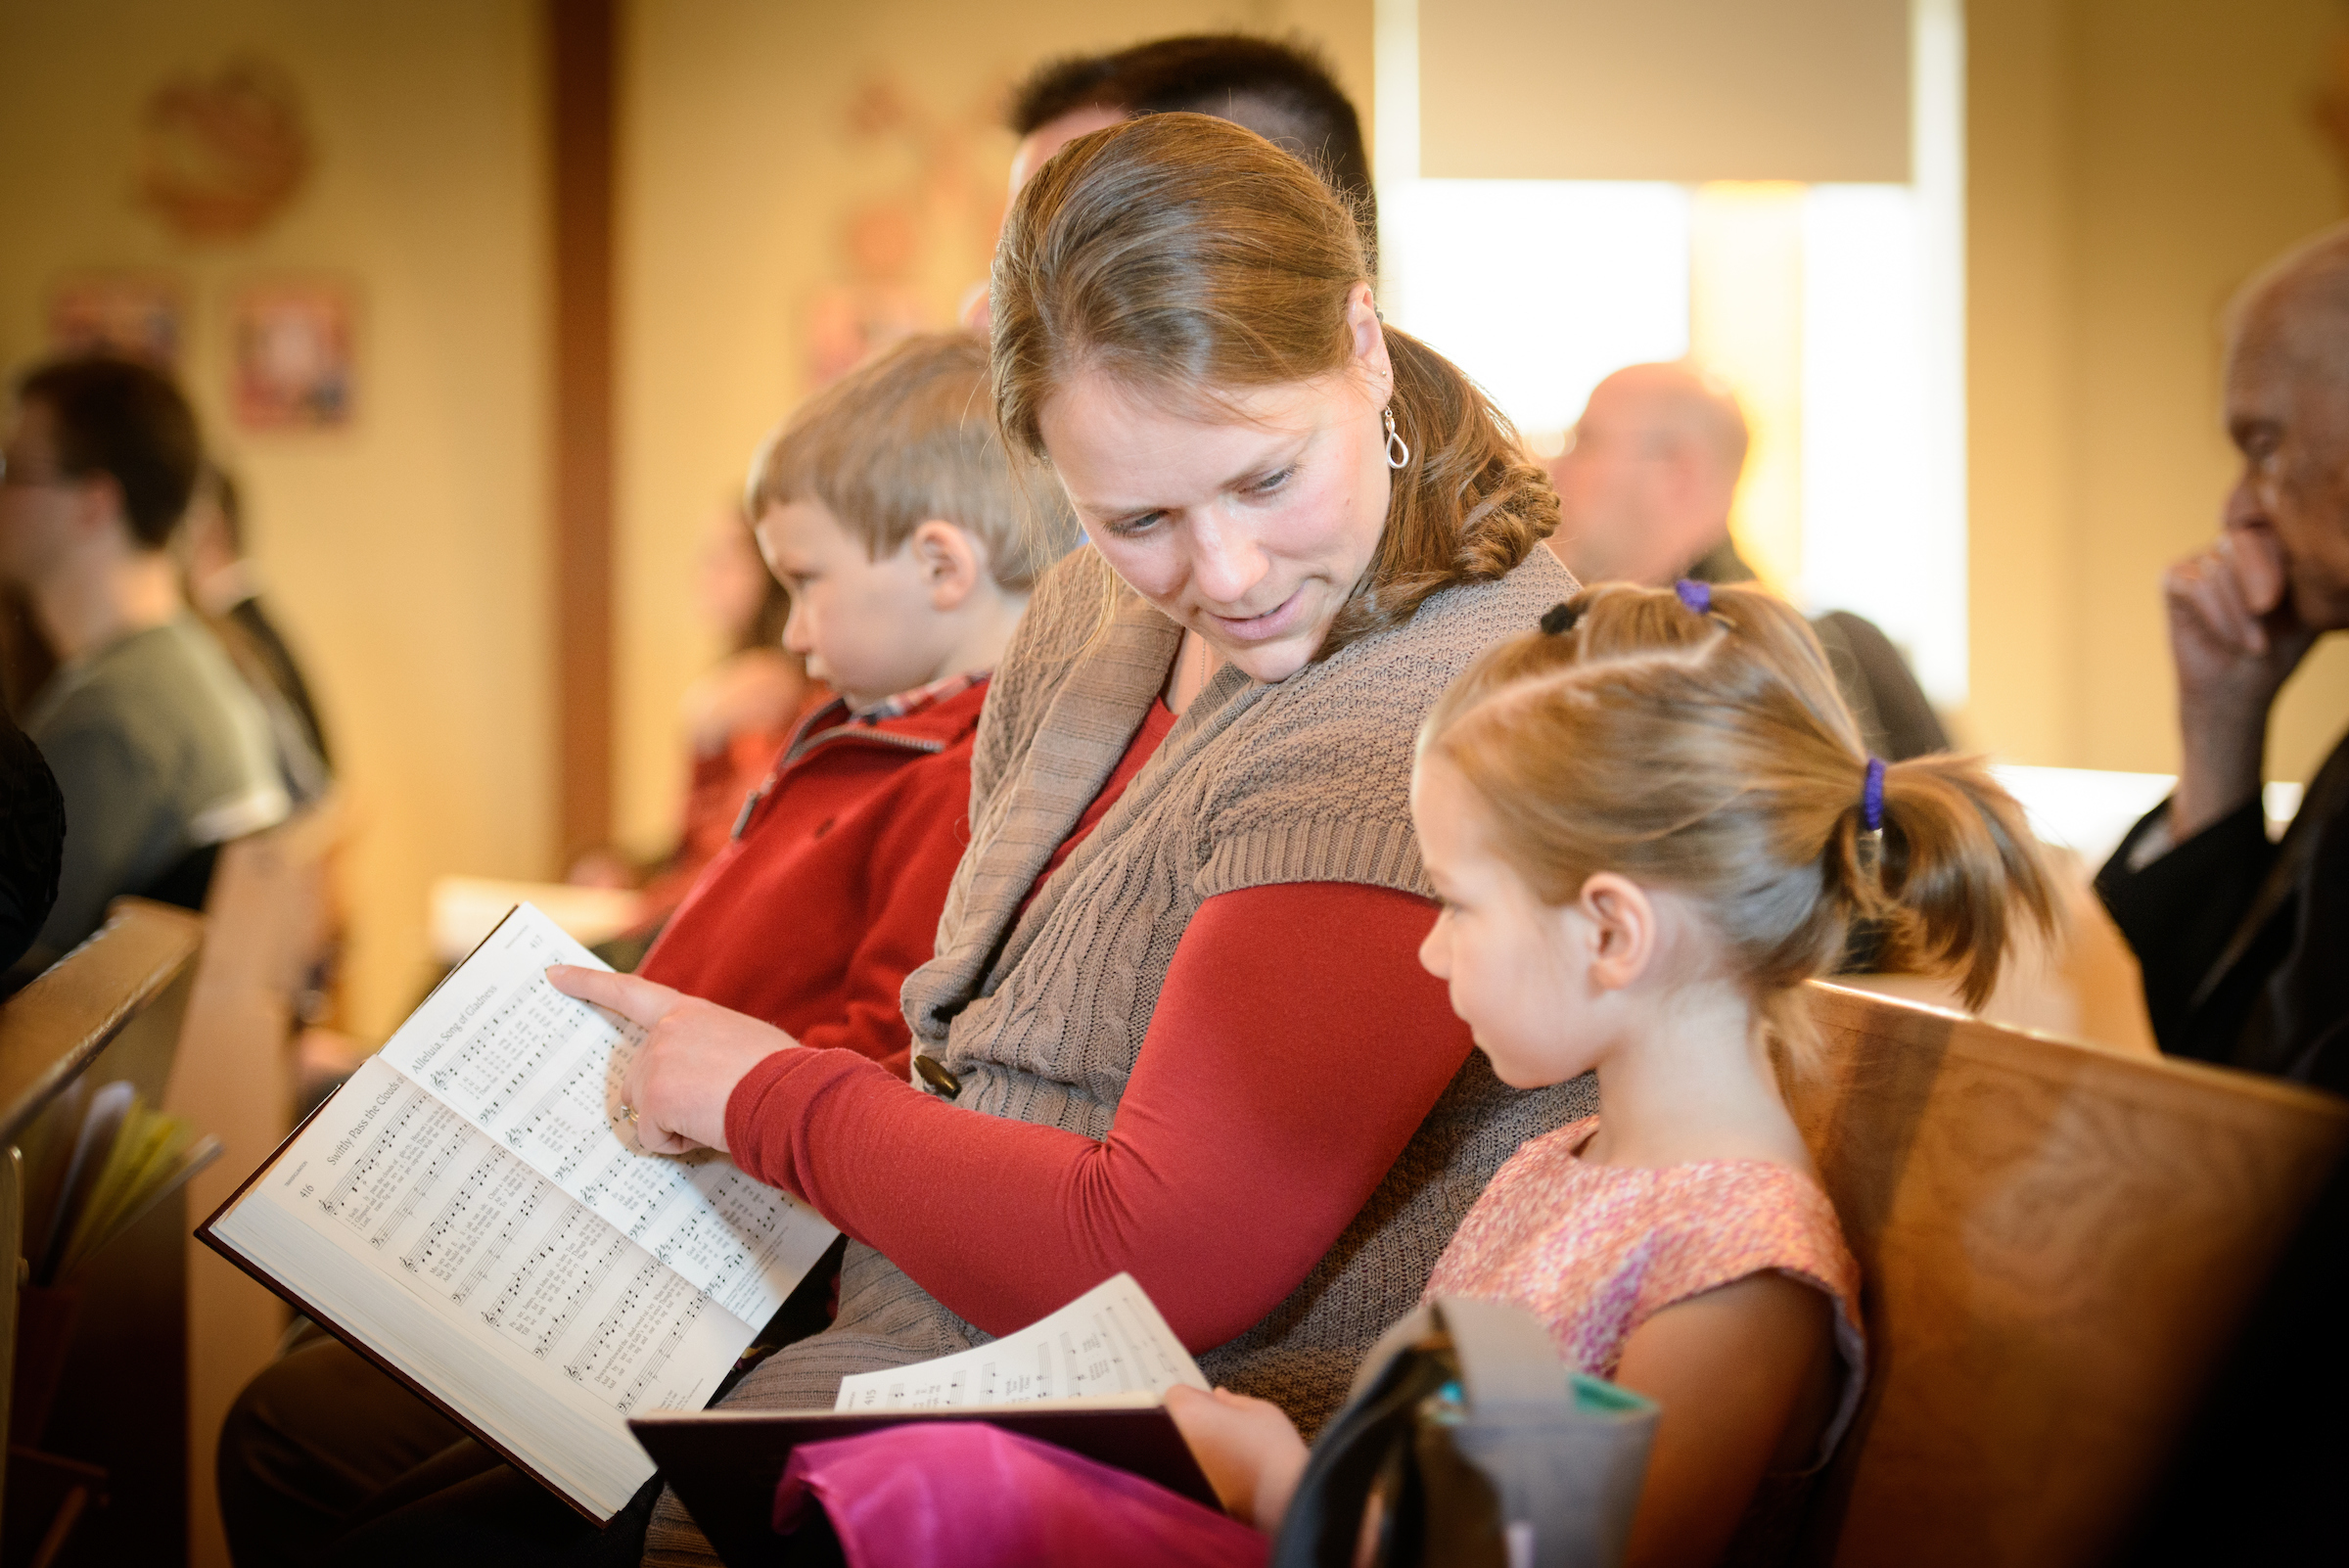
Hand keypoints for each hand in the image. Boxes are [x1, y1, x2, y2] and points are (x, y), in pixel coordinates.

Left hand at [547, 965, 796, 1154]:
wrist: (790, 1094)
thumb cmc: (783, 1073)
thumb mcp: (745, 1042)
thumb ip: (709, 1046)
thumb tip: (705, 1078)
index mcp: (690, 1012)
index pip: (630, 992)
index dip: (588, 984)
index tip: (553, 974)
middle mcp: (666, 1031)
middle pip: (639, 1079)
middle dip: (667, 1103)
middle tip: (713, 1102)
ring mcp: (656, 1063)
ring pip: (647, 1110)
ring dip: (677, 1122)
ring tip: (719, 1111)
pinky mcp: (654, 1098)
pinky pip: (653, 1137)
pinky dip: (678, 1142)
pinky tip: (709, 1126)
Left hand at [1163, 1384, 1309, 1533]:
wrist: (1285, 1497)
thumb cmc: (1275, 1451)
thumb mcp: (1260, 1411)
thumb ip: (1233, 1400)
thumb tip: (1220, 1395)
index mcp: (1190, 1413)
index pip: (1176, 1395)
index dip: (1199, 1398)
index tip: (1215, 1406)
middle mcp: (1178, 1440)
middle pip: (1174, 1423)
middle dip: (1193, 1421)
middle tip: (1222, 1427)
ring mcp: (1181, 1469)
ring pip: (1180, 1449)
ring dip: (1195, 1447)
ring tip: (1226, 1453)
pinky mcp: (1189, 1492)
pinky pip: (1189, 1473)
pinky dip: (1201, 1471)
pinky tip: (1226, 1473)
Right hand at [2163, 528, 2317, 836]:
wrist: (2238, 699)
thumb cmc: (2275, 662)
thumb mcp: (2303, 620)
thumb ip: (2308, 589)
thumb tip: (2333, 572)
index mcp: (2273, 548)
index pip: (2278, 527)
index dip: (2281, 561)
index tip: (2287, 610)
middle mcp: (2237, 547)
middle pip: (2248, 539)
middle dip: (2261, 585)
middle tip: (2268, 628)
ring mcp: (2202, 563)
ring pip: (2219, 563)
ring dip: (2238, 610)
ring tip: (2251, 646)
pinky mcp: (2174, 582)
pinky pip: (2191, 582)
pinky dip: (2215, 614)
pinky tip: (2233, 642)